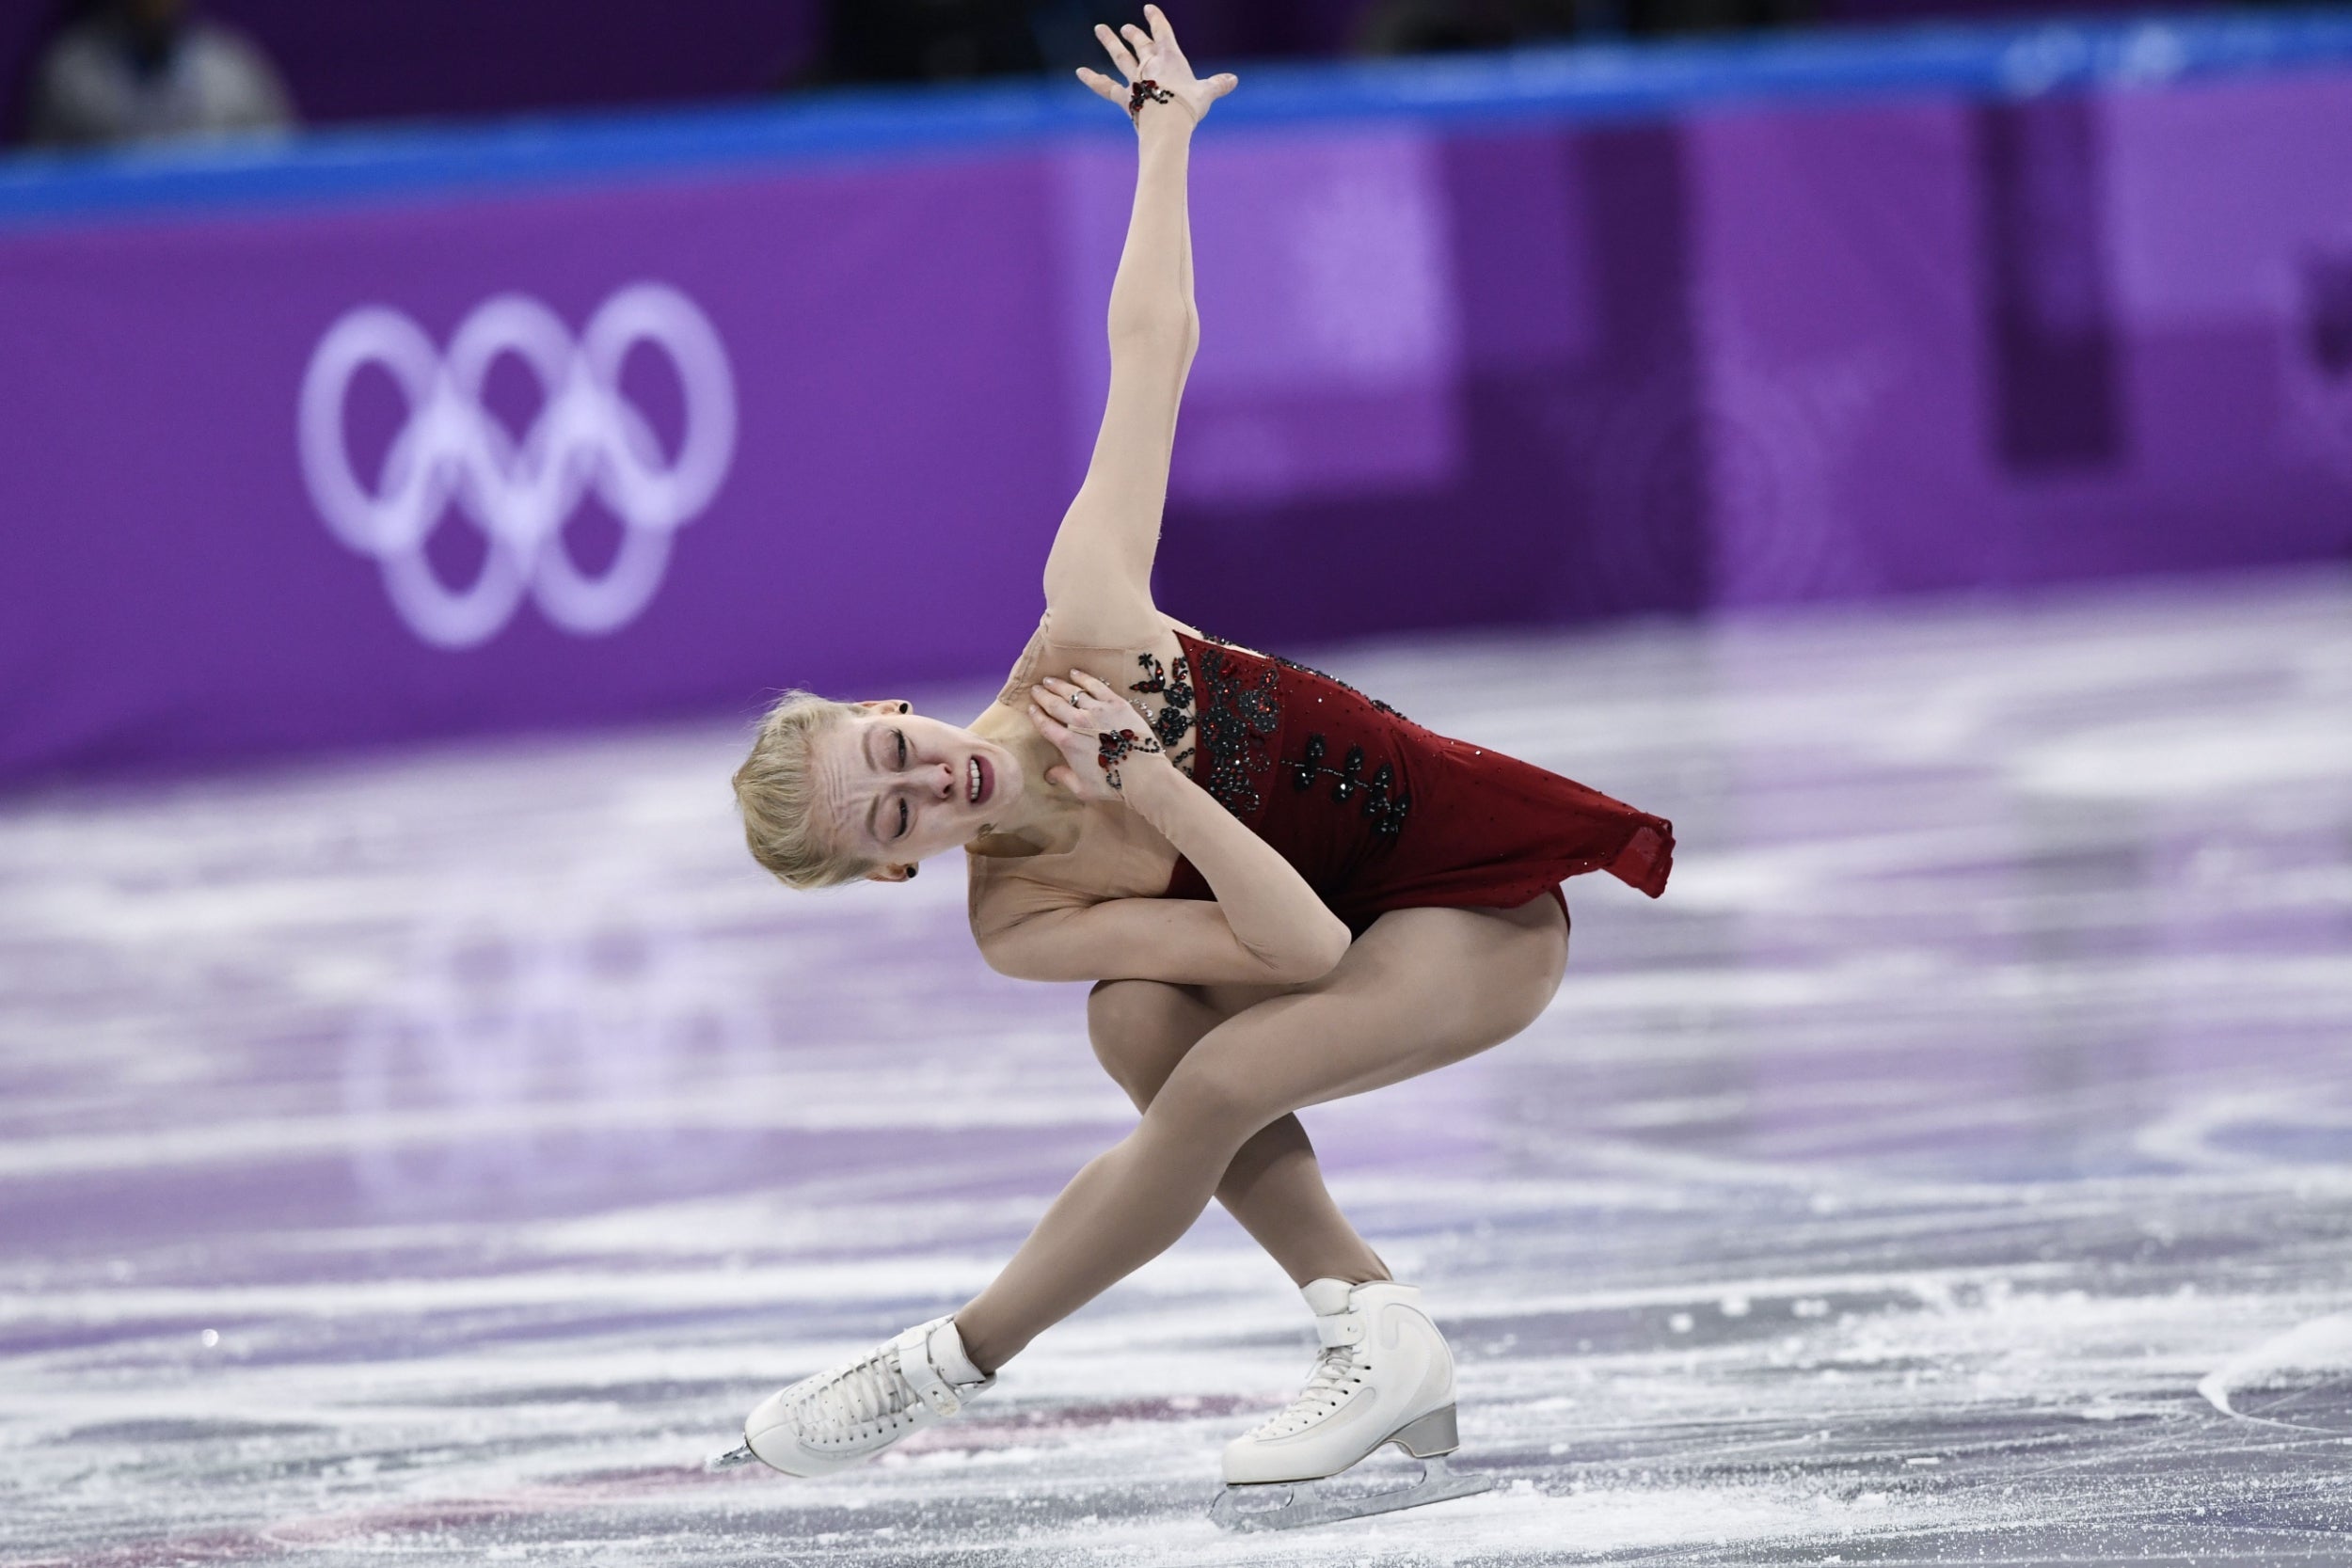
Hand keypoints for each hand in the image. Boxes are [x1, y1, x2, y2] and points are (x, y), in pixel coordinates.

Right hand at [1027, 670, 1167, 801]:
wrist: (1143, 774)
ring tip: (1049, 679)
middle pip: (1055, 704)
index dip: (1036, 715)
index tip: (1031, 707)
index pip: (1045, 725)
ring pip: (1072, 692)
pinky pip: (1095, 685)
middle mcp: (1078, 722)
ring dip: (1058, 685)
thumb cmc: (1112, 785)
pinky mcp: (1115, 703)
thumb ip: (1064, 777)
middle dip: (1042, 695)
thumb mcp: (1082, 788)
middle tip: (1035, 688)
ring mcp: (1097, 710)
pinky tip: (1075, 673)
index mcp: (1067, 743)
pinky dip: (1083, 678)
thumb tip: (1049, 775)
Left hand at [1076, 5, 1236, 127]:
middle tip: (1126, 28)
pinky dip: (1093, 79)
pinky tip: (1080, 72)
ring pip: (1120, 57)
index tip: (1149, 9)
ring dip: (1110, 43)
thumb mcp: (1206, 94)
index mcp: (1170, 58)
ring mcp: (1135, 80)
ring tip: (1100, 30)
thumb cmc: (1188, 107)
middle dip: (1134, 34)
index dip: (1156, 20)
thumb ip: (1217, 85)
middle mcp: (1150, 65)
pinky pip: (1105, 86)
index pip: (1163, 32)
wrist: (1168, 124)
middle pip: (1140, 44)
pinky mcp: (1125, 97)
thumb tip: (1233, 80)